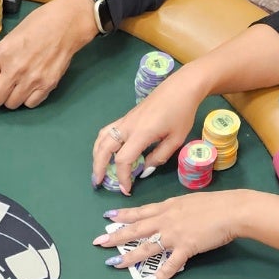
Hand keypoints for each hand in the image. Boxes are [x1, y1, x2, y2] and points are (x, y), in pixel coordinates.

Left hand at [0, 0, 96, 108]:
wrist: (66, 24)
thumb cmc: (37, 25)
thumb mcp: (9, 38)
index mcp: (1, 54)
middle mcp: (15, 70)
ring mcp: (32, 80)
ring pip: (11, 105)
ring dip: (10, 98)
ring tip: (16, 86)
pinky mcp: (48, 86)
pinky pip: (30, 104)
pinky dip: (27, 99)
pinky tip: (29, 88)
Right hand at [92, 67, 202, 191]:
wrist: (181, 88)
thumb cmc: (182, 113)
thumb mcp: (175, 140)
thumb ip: (159, 157)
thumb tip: (144, 171)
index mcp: (141, 133)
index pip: (123, 160)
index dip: (122, 177)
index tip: (127, 190)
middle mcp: (128, 126)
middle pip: (104, 148)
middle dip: (98, 167)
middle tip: (98, 183)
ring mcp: (125, 120)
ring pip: (102, 138)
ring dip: (96, 154)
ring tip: (98, 169)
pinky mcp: (126, 117)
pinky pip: (107, 130)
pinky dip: (101, 143)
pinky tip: (105, 151)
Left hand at [93, 188, 247, 278]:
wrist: (232, 210)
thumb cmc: (215, 204)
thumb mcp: (189, 201)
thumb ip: (176, 208)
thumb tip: (168, 212)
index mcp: (168, 207)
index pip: (140, 211)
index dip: (123, 215)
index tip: (107, 217)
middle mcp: (166, 220)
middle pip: (136, 229)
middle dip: (116, 236)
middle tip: (99, 242)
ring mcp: (175, 234)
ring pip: (147, 247)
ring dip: (129, 256)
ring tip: (114, 264)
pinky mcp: (187, 247)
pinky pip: (171, 264)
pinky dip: (161, 275)